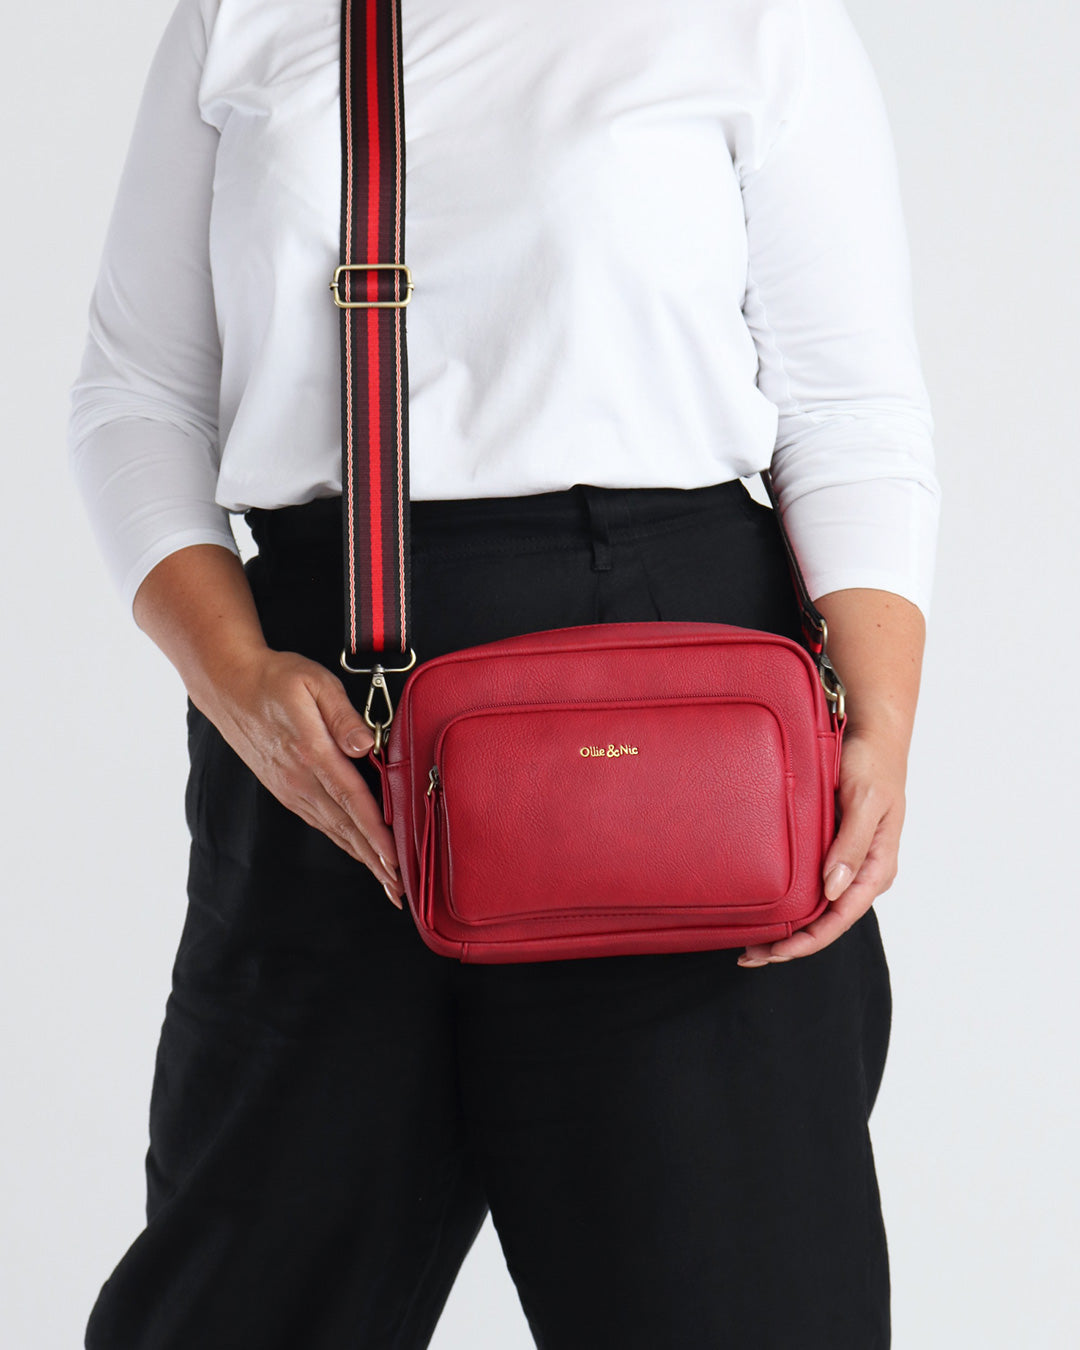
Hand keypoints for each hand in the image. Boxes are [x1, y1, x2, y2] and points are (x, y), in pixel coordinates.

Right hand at [190, 646, 405, 907]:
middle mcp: (300, 780)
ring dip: (362, 857)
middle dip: (375, 861)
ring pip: (334, 830)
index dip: (376, 833)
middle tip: (401, 890)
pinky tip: (358, 852)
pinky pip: (321, 821)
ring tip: (387, 881)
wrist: (229, 685)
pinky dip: (343, 841)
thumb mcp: (314, 683)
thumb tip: (365, 744)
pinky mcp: (285, 790)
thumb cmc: (277, 679)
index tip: (396, 860)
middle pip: (346, 827)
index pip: (353, 800)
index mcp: (313, 754)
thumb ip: (343, 716)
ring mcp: (291, 788)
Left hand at [737, 728, 906, 966]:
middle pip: (827, 922)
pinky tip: (768, 909)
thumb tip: (832, 889)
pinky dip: (792, 904)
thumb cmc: (872, 765)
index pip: (840, 917)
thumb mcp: (865, 802)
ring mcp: (849, 864)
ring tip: (751, 943)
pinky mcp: (835, 851)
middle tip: (749, 955)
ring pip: (819, 908)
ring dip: (789, 929)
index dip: (808, 940)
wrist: (874, 736)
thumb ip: (851, 845)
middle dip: (791, 944)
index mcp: (876, 868)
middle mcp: (863, 873)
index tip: (775, 951)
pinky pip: (814, 886)